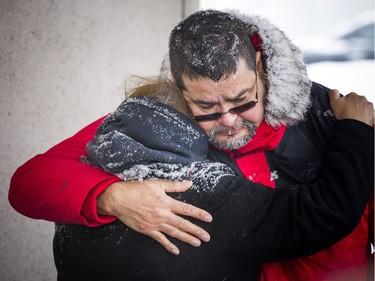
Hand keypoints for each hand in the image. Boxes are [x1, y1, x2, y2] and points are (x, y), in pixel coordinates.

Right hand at [97, 179, 211, 254]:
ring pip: (174, 232)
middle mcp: (162, 214)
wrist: (119, 198)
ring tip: (197, 243)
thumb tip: (189, 183)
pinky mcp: (147, 230)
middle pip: (183, 224)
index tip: (208, 218)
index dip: (198, 214)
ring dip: (186, 238)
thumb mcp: (157, 184)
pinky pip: (160, 239)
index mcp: (166, 202)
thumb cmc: (137, 189)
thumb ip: (174, 185)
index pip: (186, 209)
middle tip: (207, 237)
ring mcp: (155, 224)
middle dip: (196, 230)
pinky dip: (168, 245)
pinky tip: (176, 250)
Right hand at [329, 90, 373, 125]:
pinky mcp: (372, 113)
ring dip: (358, 110)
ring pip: (362, 107)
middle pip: (356, 101)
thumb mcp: (334, 103)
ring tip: (353, 117)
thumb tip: (334, 90)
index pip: (348, 97)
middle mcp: (362, 99)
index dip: (344, 103)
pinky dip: (364, 115)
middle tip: (347, 113)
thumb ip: (333, 94)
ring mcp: (368, 106)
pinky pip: (367, 113)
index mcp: (353, 95)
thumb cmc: (345, 115)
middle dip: (352, 106)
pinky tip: (358, 119)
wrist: (354, 125)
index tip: (343, 108)